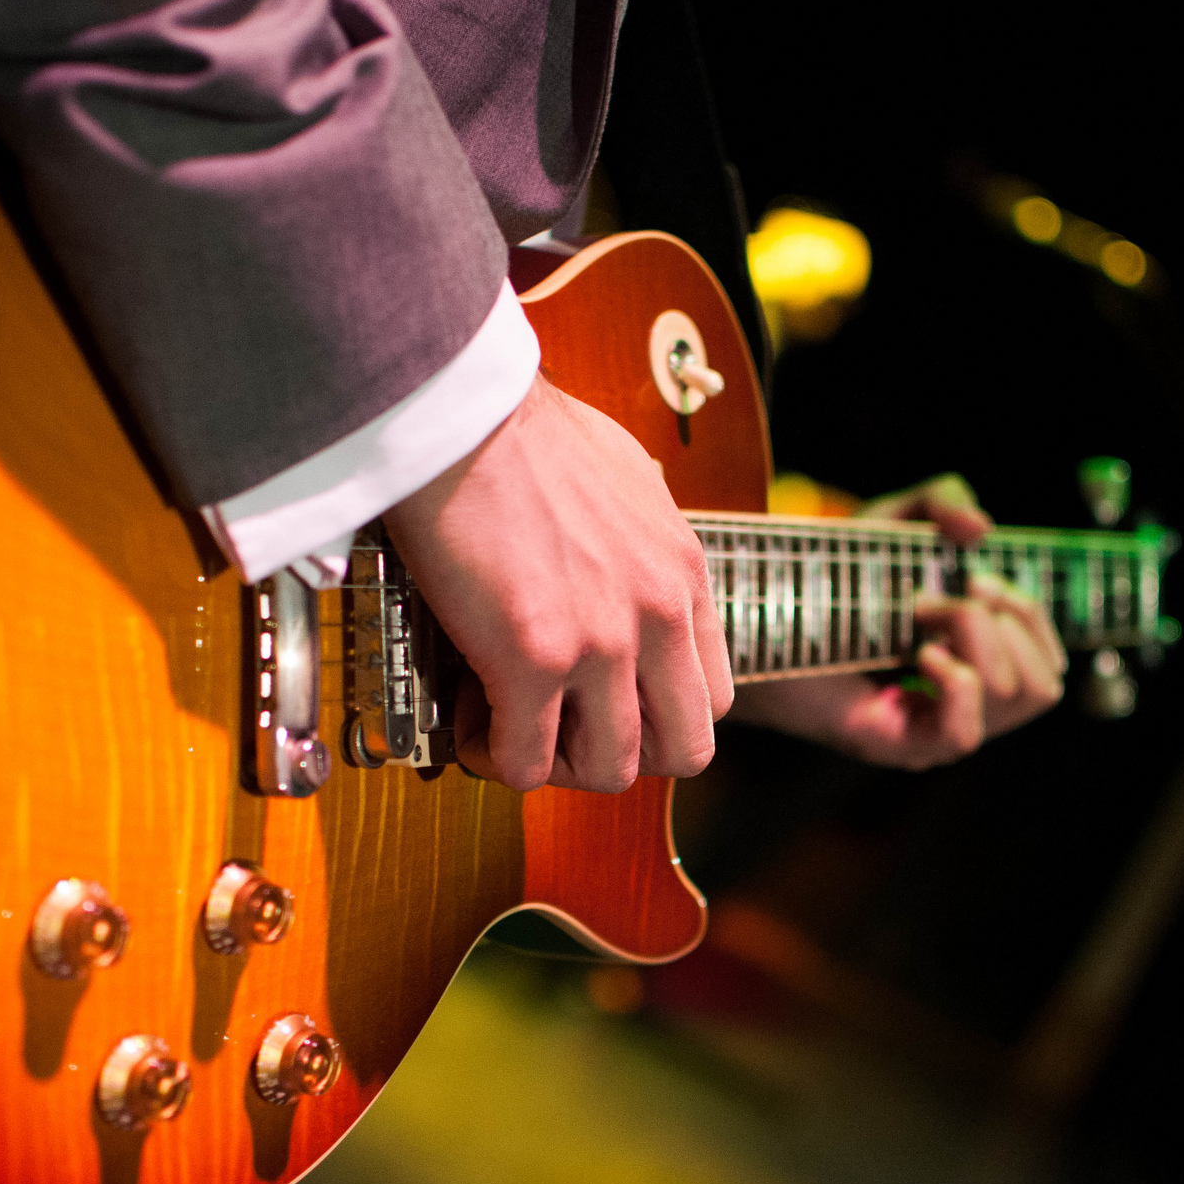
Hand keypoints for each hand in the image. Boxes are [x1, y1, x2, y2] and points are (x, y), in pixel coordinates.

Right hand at [383, 374, 734, 791]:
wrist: (470, 413)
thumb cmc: (526, 430)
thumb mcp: (627, 479)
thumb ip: (639, 537)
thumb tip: (616, 553)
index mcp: (684, 574)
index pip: (714, 696)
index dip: (659, 716)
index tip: (605, 701)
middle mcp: (659, 615)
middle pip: (685, 750)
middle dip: (624, 756)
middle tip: (566, 731)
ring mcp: (603, 643)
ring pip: (610, 770)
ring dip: (558, 764)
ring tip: (510, 726)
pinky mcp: (535, 658)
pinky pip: (526, 761)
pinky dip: (495, 757)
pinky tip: (469, 720)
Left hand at [729, 475, 1065, 768]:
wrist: (757, 612)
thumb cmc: (824, 576)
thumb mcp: (893, 521)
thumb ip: (944, 502)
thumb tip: (983, 531)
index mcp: (971, 670)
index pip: (1050, 668)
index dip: (1025, 613)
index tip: (971, 578)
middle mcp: (958, 710)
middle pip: (1044, 685)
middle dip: (1002, 621)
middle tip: (936, 597)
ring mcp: (928, 733)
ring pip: (1015, 697)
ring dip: (975, 636)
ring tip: (916, 615)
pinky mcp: (894, 745)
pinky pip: (965, 734)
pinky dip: (954, 679)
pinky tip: (915, 652)